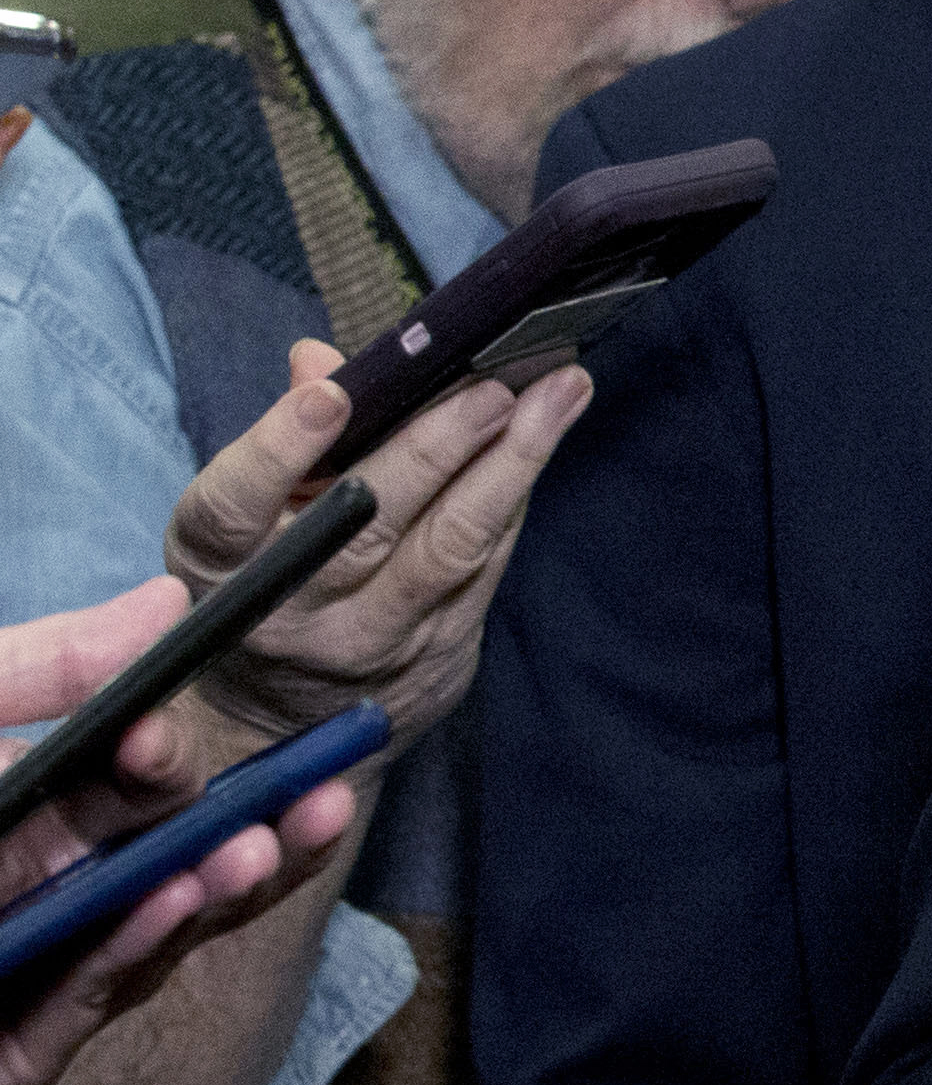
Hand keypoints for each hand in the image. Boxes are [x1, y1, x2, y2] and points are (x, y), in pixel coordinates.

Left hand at [0, 576, 363, 1084]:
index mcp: (21, 824)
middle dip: (249, 832)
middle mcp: (28, 898)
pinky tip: (162, 902)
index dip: (172, 764)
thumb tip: (164, 606)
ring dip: (210, 892)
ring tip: (256, 846)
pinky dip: (124, 955)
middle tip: (321, 795)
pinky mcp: (0, 1051)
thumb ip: (41, 668)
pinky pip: (72, 1014)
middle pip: (166, 868)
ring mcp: (15, 979)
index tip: (188, 736)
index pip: (128, 792)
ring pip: (140, 940)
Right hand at [165, 338, 588, 758]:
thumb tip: (320, 362)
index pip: (233, 508)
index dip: (277, 451)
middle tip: (494, 384)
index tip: (329, 396)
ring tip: (561, 391)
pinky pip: (487, 564)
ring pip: (450, 545)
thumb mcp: (247, 517)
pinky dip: (517, 495)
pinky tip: (548, 436)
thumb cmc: (268, 579)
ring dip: (513, 462)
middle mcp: (290, 610)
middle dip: (437, 444)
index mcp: (219, 565)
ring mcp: (369, 638)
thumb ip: (289, 437)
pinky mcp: (438, 652)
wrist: (281, 722)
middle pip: (367, 521)